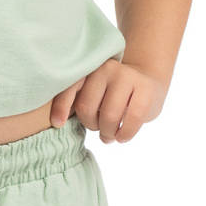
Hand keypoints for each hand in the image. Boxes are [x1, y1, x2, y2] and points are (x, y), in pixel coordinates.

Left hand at [49, 59, 167, 143]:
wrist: (148, 83)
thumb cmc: (112, 94)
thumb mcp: (93, 92)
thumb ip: (77, 101)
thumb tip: (58, 122)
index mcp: (89, 68)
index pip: (69, 88)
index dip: (61, 107)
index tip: (57, 124)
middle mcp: (106, 68)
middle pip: (87, 107)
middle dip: (92, 126)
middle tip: (99, 129)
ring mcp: (127, 75)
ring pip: (109, 115)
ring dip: (108, 133)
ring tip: (111, 134)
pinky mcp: (146, 88)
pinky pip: (133, 118)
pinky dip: (125, 134)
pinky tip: (123, 137)